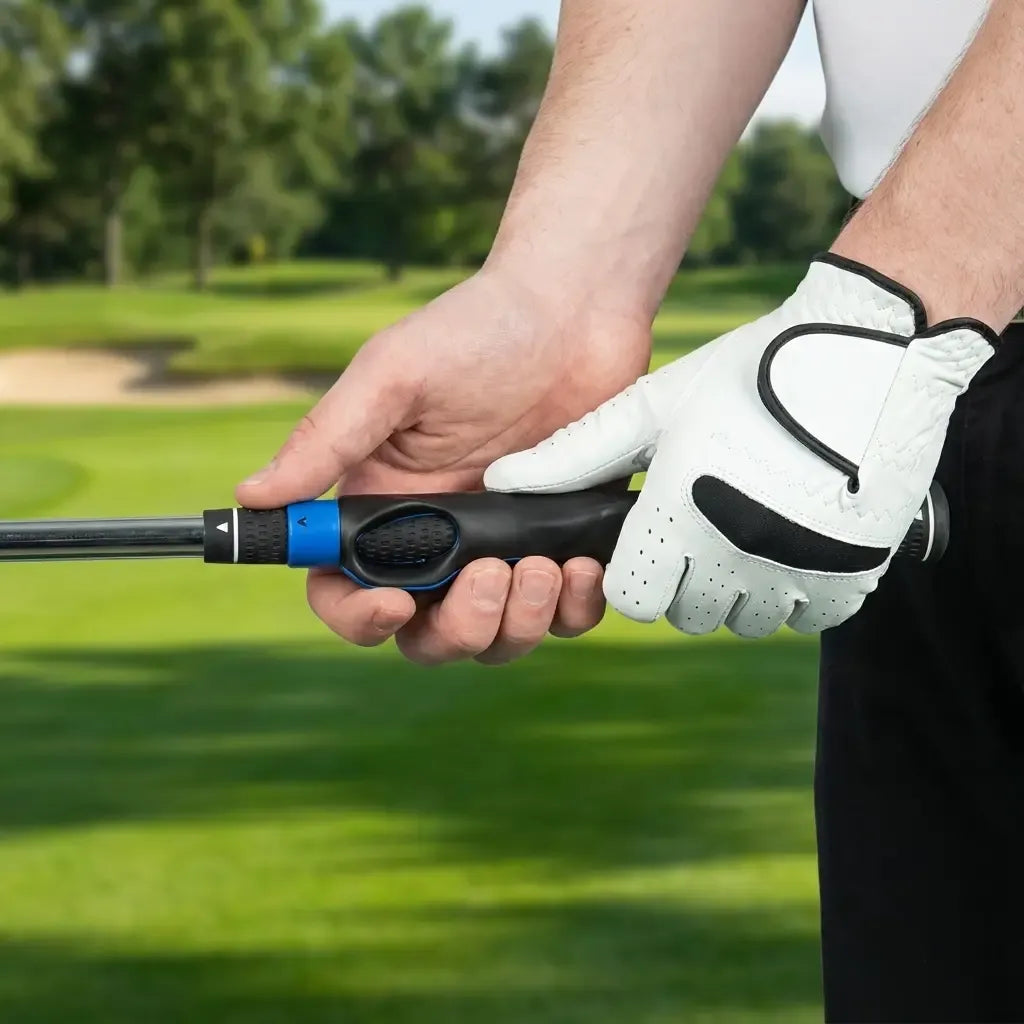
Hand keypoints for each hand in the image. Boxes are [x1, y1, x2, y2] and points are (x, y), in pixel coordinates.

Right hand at [237, 267, 650, 662]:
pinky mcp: (562, 542)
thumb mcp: (394, 377)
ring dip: (518, 623)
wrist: (578, 309)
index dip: (358, 617)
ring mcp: (503, 545)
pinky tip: (580, 565)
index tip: (395, 603)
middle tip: (492, 574)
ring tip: (545, 564)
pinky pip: (564, 615)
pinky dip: (572, 610)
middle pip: (426, 634)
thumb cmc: (479, 330)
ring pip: (495, 639)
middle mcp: (438, 538)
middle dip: (458, 628)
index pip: (345, 590)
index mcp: (383, 505)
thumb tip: (249, 496)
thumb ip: (327, 440)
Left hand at [486, 255, 997, 637]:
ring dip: (739, 587)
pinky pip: (809, 614)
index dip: (631, 573)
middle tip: (699, 525)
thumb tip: (500, 484)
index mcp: (675, 518)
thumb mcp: (653, 405)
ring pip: (746, 618)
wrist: (867, 351)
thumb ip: (575, 454)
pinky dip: (798, 588)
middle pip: (686, 613)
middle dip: (682, 580)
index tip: (648, 541)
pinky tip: (793, 537)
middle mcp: (733, 558)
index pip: (629, 598)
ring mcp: (797, 571)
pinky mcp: (853, 574)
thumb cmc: (749, 375)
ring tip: (746, 524)